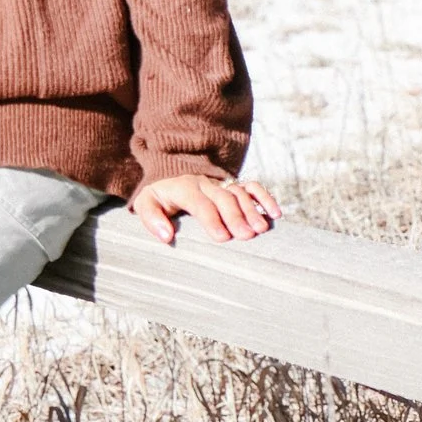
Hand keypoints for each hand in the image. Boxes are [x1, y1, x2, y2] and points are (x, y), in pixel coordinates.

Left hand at [128, 174, 282, 245]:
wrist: (170, 183)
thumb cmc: (159, 201)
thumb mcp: (147, 205)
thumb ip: (151, 219)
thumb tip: (166, 235)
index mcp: (183, 187)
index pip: (199, 202)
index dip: (211, 219)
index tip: (222, 238)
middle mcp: (205, 183)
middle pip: (223, 197)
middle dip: (236, 216)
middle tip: (247, 236)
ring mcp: (221, 184)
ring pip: (240, 192)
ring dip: (252, 210)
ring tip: (261, 230)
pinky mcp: (233, 187)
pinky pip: (252, 187)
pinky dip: (264, 198)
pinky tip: (275, 214)